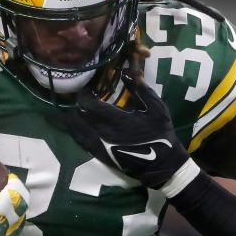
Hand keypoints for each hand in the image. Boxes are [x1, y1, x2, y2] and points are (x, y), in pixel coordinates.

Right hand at [0, 159, 27, 235]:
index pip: (13, 197)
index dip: (15, 185)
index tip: (11, 177)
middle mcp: (1, 231)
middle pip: (21, 210)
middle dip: (20, 198)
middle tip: (13, 189)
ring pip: (19, 226)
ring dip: (18, 213)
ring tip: (12, 204)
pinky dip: (12, 226)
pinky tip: (4, 222)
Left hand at [70, 77, 190, 189]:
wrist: (162, 164)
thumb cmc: (161, 134)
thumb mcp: (156, 108)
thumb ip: (140, 89)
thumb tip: (128, 71)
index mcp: (115, 120)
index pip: (87, 103)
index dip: (84, 93)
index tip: (87, 86)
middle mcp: (102, 133)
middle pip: (77, 115)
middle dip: (77, 103)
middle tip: (81, 96)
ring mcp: (99, 146)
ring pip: (75, 129)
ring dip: (73, 117)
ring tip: (76, 109)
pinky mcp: (100, 156)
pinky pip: (80, 142)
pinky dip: (76, 131)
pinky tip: (77, 125)